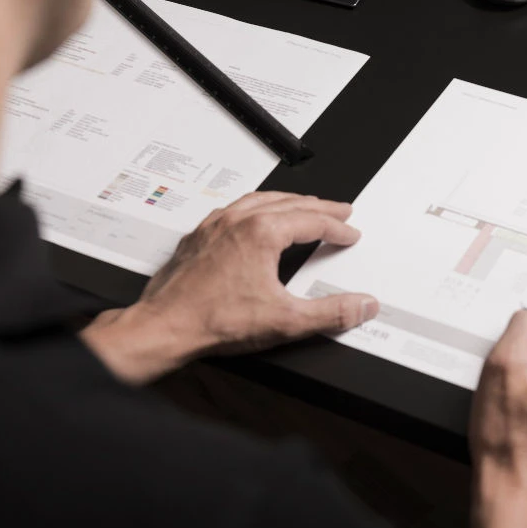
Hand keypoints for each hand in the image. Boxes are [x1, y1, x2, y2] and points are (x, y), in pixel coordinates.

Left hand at [82, 192, 378, 383]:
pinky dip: (256, 207)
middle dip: (320, 207)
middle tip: (339, 212)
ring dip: (288, 201)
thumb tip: (362, 305)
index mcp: (262, 233)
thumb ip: (331, 313)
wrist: (164, 327)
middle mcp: (237, 221)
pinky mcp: (199, 236)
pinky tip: (256, 217)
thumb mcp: (286, 320)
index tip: (350, 234)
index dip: (338, 228)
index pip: (312, 221)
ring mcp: (215, 225)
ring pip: (260, 200)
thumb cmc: (212, 321)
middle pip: (290, 203)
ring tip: (304, 206)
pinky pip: (234, 209)